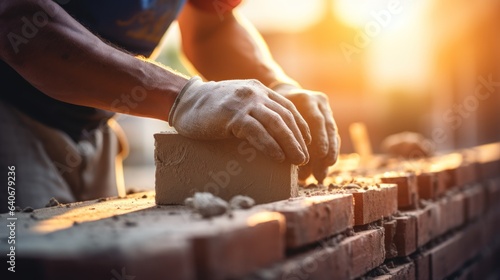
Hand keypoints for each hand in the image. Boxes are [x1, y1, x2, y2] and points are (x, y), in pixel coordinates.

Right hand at [169, 77, 310, 164]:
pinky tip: (278, 157)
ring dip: (290, 144)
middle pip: (285, 117)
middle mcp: (255, 93)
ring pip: (276, 124)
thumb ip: (254, 111)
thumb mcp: (237, 103)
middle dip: (298, 139)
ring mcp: (244, 103)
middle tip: (305, 158)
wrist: (183, 102)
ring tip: (298, 160)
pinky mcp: (232, 115)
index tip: (307, 141)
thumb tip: (271, 135)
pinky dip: (270, 145)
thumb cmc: (209, 109)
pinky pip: (257, 131)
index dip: (300, 126)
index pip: (287, 108)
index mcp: (258, 90)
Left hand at [273, 84, 339, 183]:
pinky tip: (325, 167)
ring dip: (330, 155)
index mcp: (307, 99)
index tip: (321, 154)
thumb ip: (280, 129)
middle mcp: (320, 103)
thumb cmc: (276, 106)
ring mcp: (326, 110)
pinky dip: (329, 152)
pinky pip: (332, 137)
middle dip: (328, 149)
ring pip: (332, 134)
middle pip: (328, 127)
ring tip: (322, 175)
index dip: (320, 137)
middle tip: (325, 167)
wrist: (286, 92)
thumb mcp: (276, 112)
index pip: (316, 119)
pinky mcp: (328, 119)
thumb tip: (282, 154)